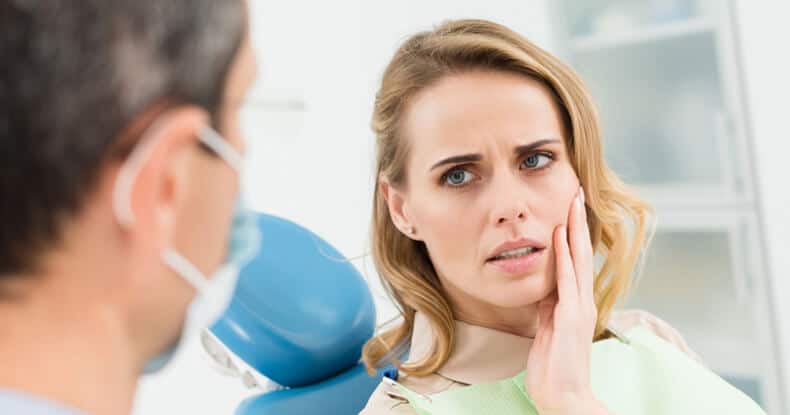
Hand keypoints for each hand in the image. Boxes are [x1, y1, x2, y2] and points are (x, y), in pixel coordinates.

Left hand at [524, 187, 609, 414]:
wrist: (564, 396)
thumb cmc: (554, 367)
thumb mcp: (548, 329)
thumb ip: (549, 307)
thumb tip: (544, 288)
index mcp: (576, 304)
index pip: (575, 261)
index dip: (572, 234)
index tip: (569, 209)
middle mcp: (582, 302)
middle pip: (580, 253)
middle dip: (577, 223)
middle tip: (575, 193)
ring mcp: (579, 308)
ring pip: (576, 260)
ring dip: (573, 230)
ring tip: (572, 203)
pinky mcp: (571, 318)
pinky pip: (566, 280)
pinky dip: (562, 256)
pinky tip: (557, 236)